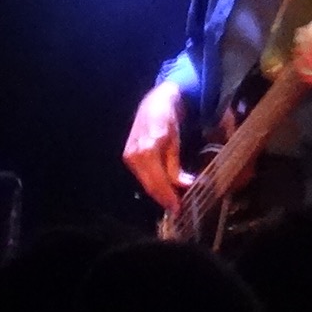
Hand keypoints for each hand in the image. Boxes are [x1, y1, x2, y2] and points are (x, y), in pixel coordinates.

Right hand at [123, 78, 190, 209]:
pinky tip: (164, 189)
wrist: (154, 102)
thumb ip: (175, 165)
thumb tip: (183, 186)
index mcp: (147, 150)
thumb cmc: (167, 119)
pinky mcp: (128, 156)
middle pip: (150, 186)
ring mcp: (129, 156)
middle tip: (178, 209)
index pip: (157, 182)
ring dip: (159, 193)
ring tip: (173, 201)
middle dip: (164, 199)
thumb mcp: (175, 141)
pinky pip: (142, 176)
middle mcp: (134, 155)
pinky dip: (153, 184)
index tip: (179, 208)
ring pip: (145, 183)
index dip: (168, 197)